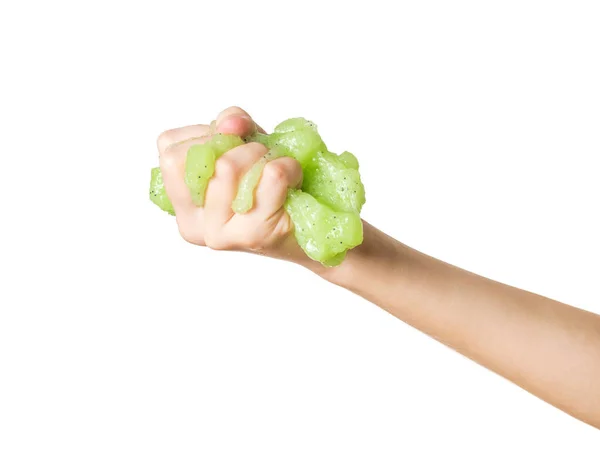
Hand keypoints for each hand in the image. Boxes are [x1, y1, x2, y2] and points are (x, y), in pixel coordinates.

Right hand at [156, 106, 314, 265]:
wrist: (313, 227)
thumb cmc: (272, 185)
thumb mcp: (244, 145)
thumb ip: (231, 124)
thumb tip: (231, 123)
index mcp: (182, 204)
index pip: (170, 152)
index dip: (205, 134)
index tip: (231, 143)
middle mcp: (193, 224)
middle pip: (201, 158)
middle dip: (239, 143)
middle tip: (260, 155)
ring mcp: (220, 234)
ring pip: (230, 166)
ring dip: (264, 154)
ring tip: (277, 167)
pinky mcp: (254, 235)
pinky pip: (270, 176)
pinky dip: (289, 166)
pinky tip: (292, 180)